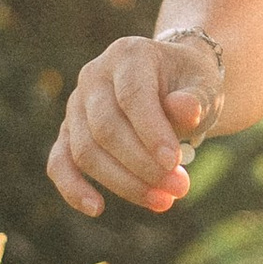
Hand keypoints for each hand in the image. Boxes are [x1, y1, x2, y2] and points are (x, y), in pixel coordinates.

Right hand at [48, 33, 213, 218]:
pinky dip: (73, 187)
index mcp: (128, 54)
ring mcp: (76, 104)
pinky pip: (59, 162)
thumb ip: (195, 98)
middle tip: (180, 189)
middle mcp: (94, 75)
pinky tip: (96, 208)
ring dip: (122, 182)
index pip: (132, 96)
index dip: (151, 131)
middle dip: (142, 165)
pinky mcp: (68, 132)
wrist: (174, 85)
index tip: (174, 162)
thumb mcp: (203, 86)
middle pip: (106, 128)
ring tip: (163, 202)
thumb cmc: (189, 86)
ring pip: (85, 151)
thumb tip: (185, 109)